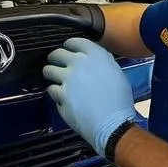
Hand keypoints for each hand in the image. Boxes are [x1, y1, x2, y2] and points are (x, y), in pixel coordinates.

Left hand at [43, 37, 142, 155]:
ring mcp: (67, 80)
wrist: (112, 124)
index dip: (69, 45)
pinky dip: (55, 93)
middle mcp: (79, 64)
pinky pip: (51, 90)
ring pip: (48, 70)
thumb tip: (92, 59)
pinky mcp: (60, 95)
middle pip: (57, 53)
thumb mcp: (117, 73)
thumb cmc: (119, 101)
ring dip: (50, 74)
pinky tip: (61, 97)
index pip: (75, 42)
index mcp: (96, 56)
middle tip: (56, 63)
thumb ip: (102, 62)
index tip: (67, 48)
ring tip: (55, 79)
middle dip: (55, 58)